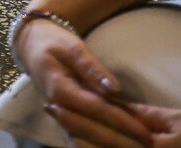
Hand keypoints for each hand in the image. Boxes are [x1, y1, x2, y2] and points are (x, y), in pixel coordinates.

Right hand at [13, 19, 151, 147]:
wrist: (31, 46)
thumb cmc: (53, 43)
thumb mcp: (73, 48)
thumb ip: (92, 68)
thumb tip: (114, 89)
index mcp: (59, 89)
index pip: (95, 110)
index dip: (121, 122)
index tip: (145, 131)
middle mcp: (58, 108)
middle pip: (93, 130)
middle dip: (122, 140)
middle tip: (148, 144)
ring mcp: (60, 116)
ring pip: (86, 140)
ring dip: (111, 144)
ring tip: (136, 146)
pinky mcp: (65, 119)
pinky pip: (82, 139)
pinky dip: (99, 144)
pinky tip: (118, 145)